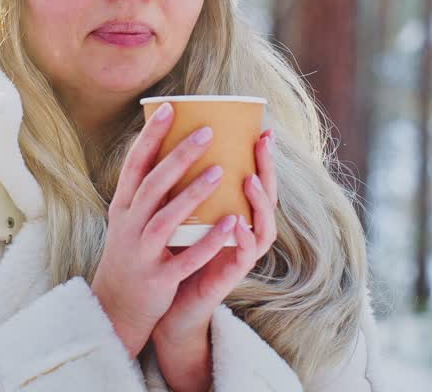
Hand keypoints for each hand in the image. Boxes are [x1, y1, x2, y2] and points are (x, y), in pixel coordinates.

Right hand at [89, 102, 244, 357]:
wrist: (116, 307)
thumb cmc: (132, 253)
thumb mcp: (128, 219)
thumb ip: (145, 189)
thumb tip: (169, 147)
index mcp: (123, 207)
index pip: (135, 165)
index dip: (151, 136)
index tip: (172, 108)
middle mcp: (129, 226)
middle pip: (153, 185)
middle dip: (179, 156)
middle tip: (207, 132)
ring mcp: (143, 252)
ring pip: (167, 218)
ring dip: (193, 194)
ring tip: (220, 171)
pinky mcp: (160, 278)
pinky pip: (187, 258)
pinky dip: (208, 241)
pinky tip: (231, 224)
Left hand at [152, 129, 279, 389]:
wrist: (164, 303)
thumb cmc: (174, 252)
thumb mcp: (178, 214)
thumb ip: (184, 186)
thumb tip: (172, 141)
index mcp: (233, 213)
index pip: (254, 180)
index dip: (261, 158)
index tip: (261, 129)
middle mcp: (243, 232)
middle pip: (266, 198)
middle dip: (268, 170)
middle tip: (262, 144)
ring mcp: (239, 254)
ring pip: (262, 227)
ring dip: (259, 203)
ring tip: (250, 180)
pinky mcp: (229, 277)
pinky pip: (242, 257)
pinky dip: (242, 239)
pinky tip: (237, 222)